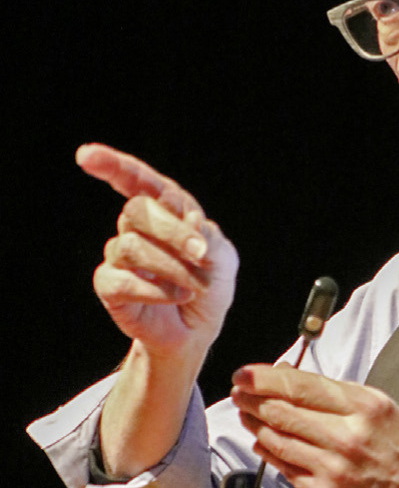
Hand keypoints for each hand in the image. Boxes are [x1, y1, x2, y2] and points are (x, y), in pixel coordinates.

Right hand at [77, 144, 238, 357]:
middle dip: (173, 232)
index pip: (136, 180)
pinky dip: (158, 291)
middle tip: (201, 255)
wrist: (197, 330)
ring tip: (196, 286)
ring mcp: (119, 256)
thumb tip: (189, 220)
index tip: (87, 157)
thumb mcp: (221, 258)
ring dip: (172, 267)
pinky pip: (123, 281)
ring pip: (132, 247)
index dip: (113, 165)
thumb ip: (208, 237)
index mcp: (164, 209)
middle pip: (136, 210)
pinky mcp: (110, 285)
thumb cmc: (209, 286)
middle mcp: (137, 227)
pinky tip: (179, 297)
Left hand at [231, 363, 398, 487]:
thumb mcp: (377, 404)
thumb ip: (331, 390)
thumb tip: (285, 374)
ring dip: (255, 423)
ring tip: (247, 411)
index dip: (264, 378)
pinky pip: (284, 467)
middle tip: (239, 391)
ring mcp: (333, 469)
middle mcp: (347, 437)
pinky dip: (269, 450)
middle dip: (251, 399)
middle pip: (281, 412)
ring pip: (276, 440)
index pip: (301, 387)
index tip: (244, 373)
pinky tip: (264, 439)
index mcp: (363, 407)